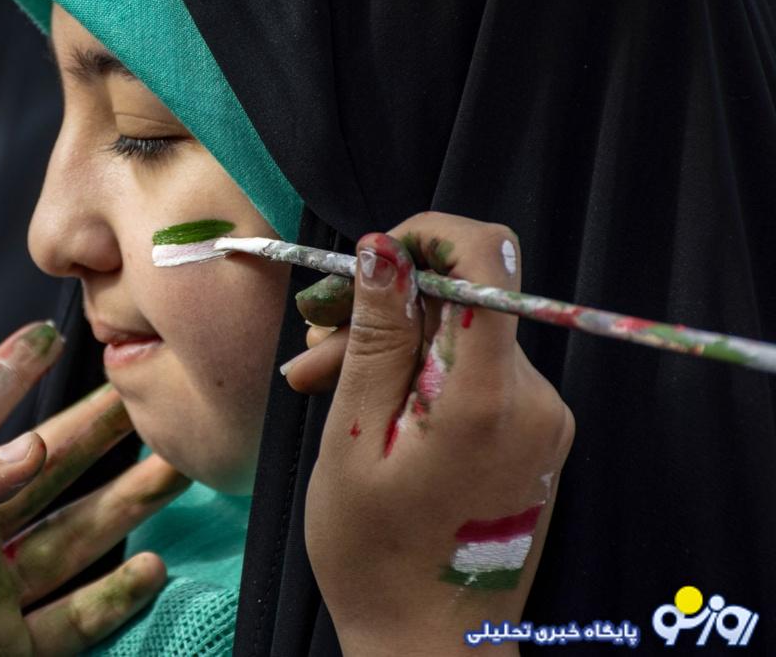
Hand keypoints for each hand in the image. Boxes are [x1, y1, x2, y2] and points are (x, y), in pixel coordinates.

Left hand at [0, 321, 189, 655]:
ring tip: (171, 468)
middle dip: (94, 432)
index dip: (6, 374)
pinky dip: (114, 599)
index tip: (45, 335)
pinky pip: (70, 623)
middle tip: (142, 396)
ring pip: (72, 540)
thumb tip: (29, 449)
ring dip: (125, 504)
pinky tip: (152, 567)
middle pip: (42, 474)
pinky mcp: (5, 648)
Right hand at [282, 213, 574, 654]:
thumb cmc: (375, 552)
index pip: (489, 261)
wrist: (429, 642)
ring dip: (391, 344)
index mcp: (490, 396)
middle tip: (311, 343)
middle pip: (464, 298)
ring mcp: (542, 418)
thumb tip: (381, 248)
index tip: (371, 258)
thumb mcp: (354, 435)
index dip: (429, 236)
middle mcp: (535, 397)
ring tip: (319, 381)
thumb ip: (375, 336)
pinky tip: (365, 403)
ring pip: (462, 333)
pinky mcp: (534, 433)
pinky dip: (419, 374)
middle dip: (384, 304)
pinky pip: (475, 372)